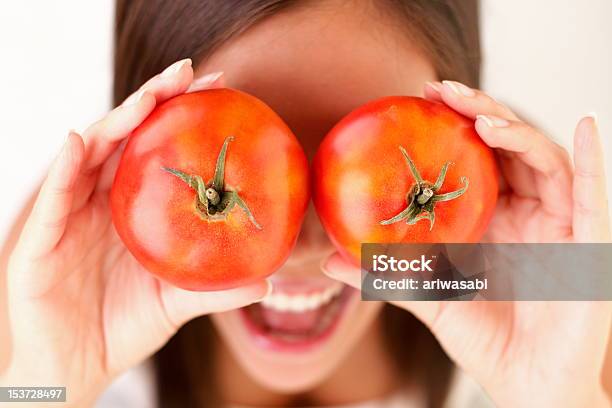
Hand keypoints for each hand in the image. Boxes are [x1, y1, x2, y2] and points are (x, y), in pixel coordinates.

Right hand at [1, 60, 268, 406]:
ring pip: (90, 153)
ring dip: (118, 119)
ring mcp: (69, 214)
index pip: (156, 149)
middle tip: (191, 72)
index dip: (183, 117)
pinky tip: (82, 139)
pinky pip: (54, 196)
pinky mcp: (40, 238)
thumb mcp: (176, 302)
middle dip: (155, 99)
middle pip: (126, 137)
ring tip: (151, 93)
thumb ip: (216, 289)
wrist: (78, 366)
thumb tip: (269, 281)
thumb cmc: (124, 327)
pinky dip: (65, 166)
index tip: (221, 91)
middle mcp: (100, 200)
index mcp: (130, 208)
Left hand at [323, 80, 610, 406]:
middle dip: (479, 112)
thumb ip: (384, 273)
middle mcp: (526, 213)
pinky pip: (594, 191)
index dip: (453, 124)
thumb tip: (327, 258)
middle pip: (508, 147)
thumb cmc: (482, 338)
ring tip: (481, 118)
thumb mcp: (426, 295)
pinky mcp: (590, 243)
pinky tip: (584, 123)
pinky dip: (593, 155)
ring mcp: (560, 224)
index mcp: (492, 219)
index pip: (476, 158)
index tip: (420, 99)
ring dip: (516, 130)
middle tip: (442, 91)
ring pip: (544, 160)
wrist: (525, 382)